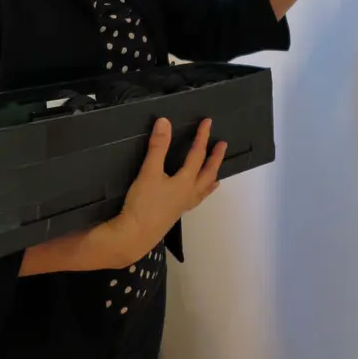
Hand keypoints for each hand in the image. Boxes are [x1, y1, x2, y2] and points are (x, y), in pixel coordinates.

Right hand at [114, 118, 226, 263]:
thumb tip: (165, 121)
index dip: (202, 137)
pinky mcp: (176, 214)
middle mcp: (190, 193)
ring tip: (217, 173)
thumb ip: (157, 147)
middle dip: (215, 158)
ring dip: (211, 176)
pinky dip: (202, 192)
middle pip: (208, 173)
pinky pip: (196, 199)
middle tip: (223, 145)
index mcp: (185, 181)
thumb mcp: (149, 172)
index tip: (208, 122)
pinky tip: (196, 195)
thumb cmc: (143, 203)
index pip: (197, 155)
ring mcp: (184, 205)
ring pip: (204, 189)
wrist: (135, 236)